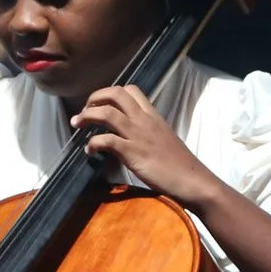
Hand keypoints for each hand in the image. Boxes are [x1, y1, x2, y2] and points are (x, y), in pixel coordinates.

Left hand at [70, 86, 225, 209]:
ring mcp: (138, 136)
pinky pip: (106, 140)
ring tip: (77, 124)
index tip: (101, 104)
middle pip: (116, 93)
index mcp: (153, 116)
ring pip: (107, 112)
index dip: (111, 93)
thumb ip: (148, 133)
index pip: (131, 90)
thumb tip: (132, 136)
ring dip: (87, 116)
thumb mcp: (164, 140)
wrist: (193, 181)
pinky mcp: (133, 153)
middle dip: (95, 98)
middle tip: (84, 111)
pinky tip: (89, 152)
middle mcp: (145, 121)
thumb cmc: (180, 165)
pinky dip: (92, 143)